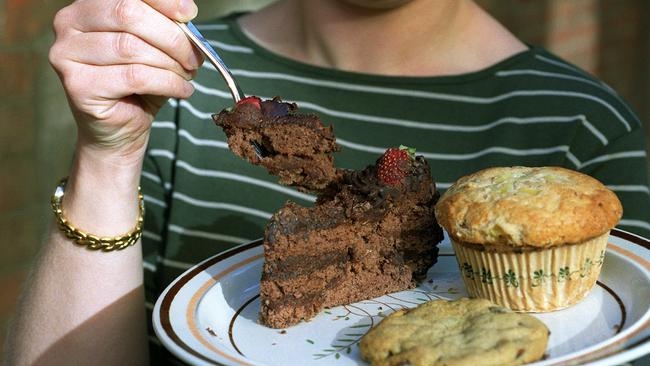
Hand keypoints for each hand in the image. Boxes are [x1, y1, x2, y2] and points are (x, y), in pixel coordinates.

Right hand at [49, 0, 202, 158]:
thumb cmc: (138, 85)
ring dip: (171, 63)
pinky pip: (135, 77)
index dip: (162, 0)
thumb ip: (165, 26)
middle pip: (128, 14)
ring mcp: (67, 54)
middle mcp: (69, 23)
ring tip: (187, 75)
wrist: (120, 129)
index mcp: (87, 6)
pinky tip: (182, 90)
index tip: (188, 13)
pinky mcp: (78, 85)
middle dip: (171, 36)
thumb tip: (186, 13)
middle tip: (194, 56)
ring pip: (132, 47)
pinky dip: (168, 82)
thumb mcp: (156, 48)